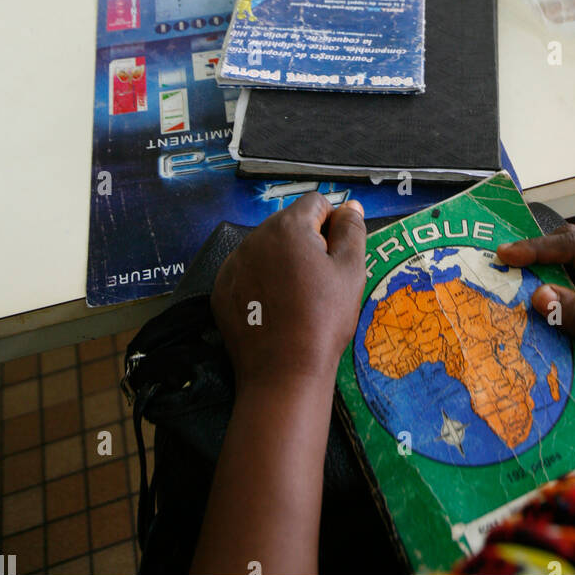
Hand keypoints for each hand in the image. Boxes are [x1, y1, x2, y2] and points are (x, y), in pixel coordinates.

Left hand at [210, 192, 366, 391]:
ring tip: (298, 297)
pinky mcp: (222, 289)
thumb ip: (352, 230)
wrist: (284, 372)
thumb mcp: (351, 271)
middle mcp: (254, 238)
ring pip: (267, 247)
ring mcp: (234, 264)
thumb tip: (351, 206)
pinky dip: (261, 281)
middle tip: (320, 280)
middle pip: (289, 223)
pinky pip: (247, 271)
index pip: (316, 202)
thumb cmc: (323, 320)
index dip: (333, 224)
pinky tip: (275, 307)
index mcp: (287, 227)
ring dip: (283, 260)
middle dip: (307, 242)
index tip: (336, 256)